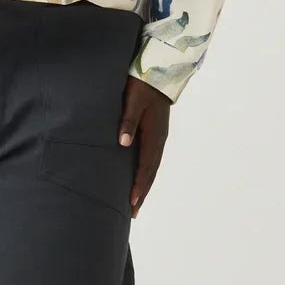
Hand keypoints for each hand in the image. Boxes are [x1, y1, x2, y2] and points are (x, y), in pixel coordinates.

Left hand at [117, 78, 170, 218]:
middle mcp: (158, 140)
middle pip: (150, 172)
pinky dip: (146, 173)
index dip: (138, 185)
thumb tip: (123, 143)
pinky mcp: (156, 133)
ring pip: (152, 167)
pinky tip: (139, 178)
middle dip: (141, 193)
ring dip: (144, 185)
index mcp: (153, 135)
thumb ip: (127, 121)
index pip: (145, 167)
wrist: (160, 71)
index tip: (132, 202)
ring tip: (135, 202)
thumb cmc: (143, 85)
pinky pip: (151, 159)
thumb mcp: (133, 101)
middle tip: (133, 212)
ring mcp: (159, 137)